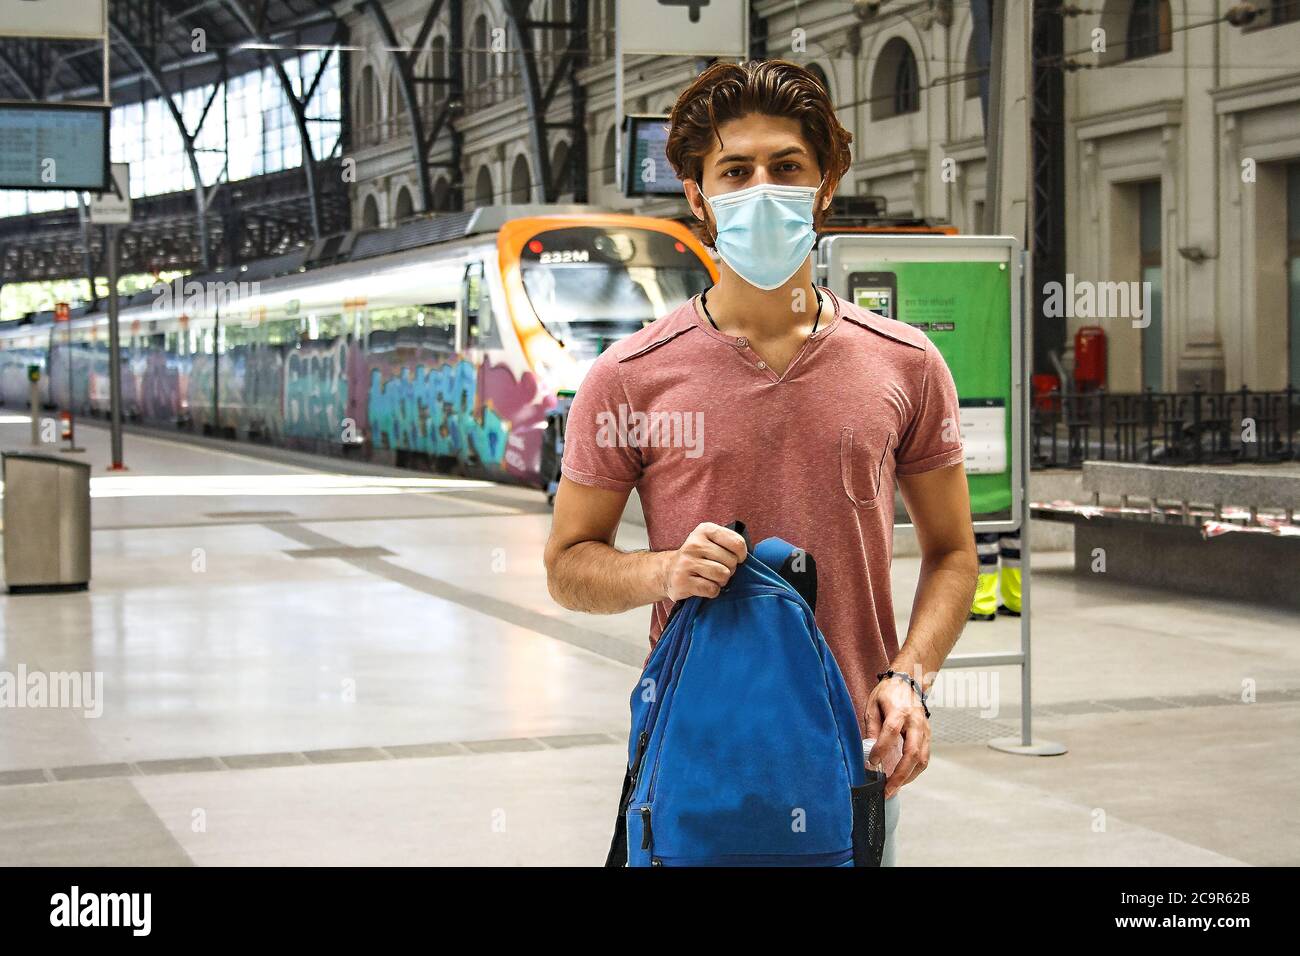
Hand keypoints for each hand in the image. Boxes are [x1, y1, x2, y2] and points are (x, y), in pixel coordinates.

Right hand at [659, 522, 747, 600]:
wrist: (668, 571)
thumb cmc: (698, 557)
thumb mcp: (712, 541)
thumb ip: (730, 543)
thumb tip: (750, 557)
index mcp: (705, 530)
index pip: (737, 543)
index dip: (741, 555)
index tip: (736, 558)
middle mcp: (694, 544)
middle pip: (731, 562)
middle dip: (729, 569)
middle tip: (717, 569)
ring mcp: (686, 562)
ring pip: (722, 575)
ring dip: (721, 581)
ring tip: (710, 577)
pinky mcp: (682, 581)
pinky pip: (711, 589)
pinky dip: (712, 591)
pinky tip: (703, 586)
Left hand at [865, 672, 930, 798]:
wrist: (909, 682)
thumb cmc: (888, 693)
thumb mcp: (873, 705)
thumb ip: (872, 727)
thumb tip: (869, 751)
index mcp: (900, 711)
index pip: (891, 732)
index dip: (881, 750)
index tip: (871, 764)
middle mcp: (916, 722)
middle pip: (912, 753)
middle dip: (899, 775)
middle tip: (886, 790)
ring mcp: (925, 730)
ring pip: (921, 759)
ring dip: (908, 777)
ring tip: (893, 788)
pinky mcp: (928, 737)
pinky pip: (924, 758)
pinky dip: (914, 771)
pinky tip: (902, 778)